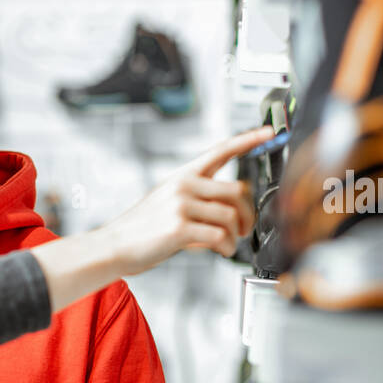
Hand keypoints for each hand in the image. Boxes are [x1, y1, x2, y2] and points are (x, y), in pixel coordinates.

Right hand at [106, 125, 273, 274]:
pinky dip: (227, 247)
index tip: (268, 131)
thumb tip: (229, 208)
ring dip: (236, 235)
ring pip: (230, 215)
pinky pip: (219, 236)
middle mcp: (184, 185)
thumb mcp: (167, 201)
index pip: (220, 150)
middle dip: (247, 213)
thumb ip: (197, 198)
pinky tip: (222, 251)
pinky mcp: (180, 228)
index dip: (247, 139)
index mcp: (183, 175)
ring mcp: (181, 205)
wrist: (114, 245)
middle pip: (236, 190)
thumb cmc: (142, 228)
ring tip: (229, 244)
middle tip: (244, 228)